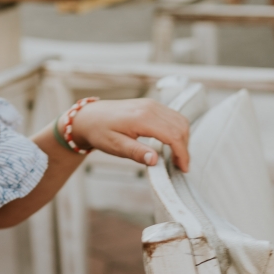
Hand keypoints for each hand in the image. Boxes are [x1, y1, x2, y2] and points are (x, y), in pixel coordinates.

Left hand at [66, 98, 189, 171]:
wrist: (89, 116)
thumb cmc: (99, 131)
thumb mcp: (115, 145)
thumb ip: (136, 152)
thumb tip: (155, 160)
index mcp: (143, 118)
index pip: (174, 135)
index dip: (182, 154)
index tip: (183, 169)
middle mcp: (150, 107)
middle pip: (181, 127)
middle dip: (184, 148)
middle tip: (179, 166)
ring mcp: (151, 104)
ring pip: (179, 120)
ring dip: (182, 139)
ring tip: (175, 157)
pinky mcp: (150, 105)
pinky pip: (172, 116)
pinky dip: (176, 130)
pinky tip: (170, 144)